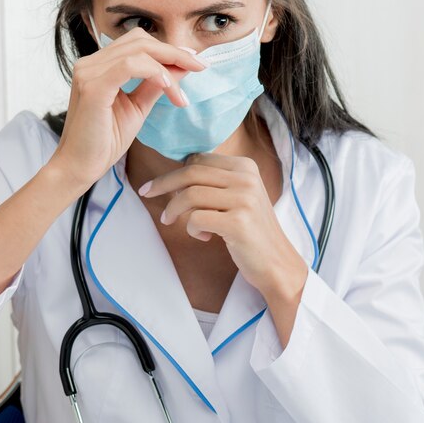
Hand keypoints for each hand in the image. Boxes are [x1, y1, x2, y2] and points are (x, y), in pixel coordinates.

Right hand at [48, 27, 207, 185]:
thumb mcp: (137, 107)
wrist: (80, 167)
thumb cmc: (104, 141)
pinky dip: (153, 72)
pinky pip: (129, 66)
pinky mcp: (93, 87)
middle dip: (175, 52)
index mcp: (100, 66)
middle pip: (140, 40)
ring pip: (138, 50)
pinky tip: (168, 86)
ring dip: (168, 66)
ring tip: (181, 91)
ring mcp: (89, 73)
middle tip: (201, 66)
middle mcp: (91, 63)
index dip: (168, 48)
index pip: (138, 43)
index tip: (194, 60)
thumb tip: (182, 66)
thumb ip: (155, 85)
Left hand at [138, 152, 307, 298]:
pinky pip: (196, 219)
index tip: (157, 185)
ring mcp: (244, 199)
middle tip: (146, 194)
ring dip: (173, 209)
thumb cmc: (250, 230)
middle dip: (163, 183)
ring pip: (190, 195)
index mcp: (245, 166)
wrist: (277, 262)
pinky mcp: (238, 223)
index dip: (174, 171)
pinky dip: (192, 229)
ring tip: (171, 221)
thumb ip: (214, 182)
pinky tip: (205, 237)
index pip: (199, 159)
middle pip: (191, 172)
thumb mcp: (238, 196)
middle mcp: (247, 178)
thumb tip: (175, 176)